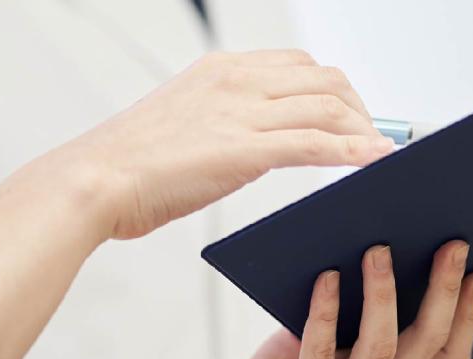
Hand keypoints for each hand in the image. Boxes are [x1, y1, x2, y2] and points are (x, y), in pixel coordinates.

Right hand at [36, 49, 392, 239]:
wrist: (95, 179)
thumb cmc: (135, 160)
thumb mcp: (190, 119)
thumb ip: (232, 119)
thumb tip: (270, 138)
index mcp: (224, 69)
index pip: (300, 66)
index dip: (335, 90)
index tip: (351, 113)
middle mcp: (238, 81)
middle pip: (325, 79)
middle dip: (359, 107)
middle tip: (371, 135)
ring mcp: (242, 112)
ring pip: (328, 107)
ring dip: (363, 130)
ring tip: (377, 152)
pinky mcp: (244, 148)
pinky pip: (315, 143)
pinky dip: (353, 150)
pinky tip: (374, 158)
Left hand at [240, 240, 472, 358]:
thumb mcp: (340, 338)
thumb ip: (363, 310)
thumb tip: (385, 245)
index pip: (448, 353)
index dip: (468, 314)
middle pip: (427, 343)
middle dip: (443, 290)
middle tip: (451, 246)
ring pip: (382, 346)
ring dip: (383, 293)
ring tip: (379, 250)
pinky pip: (320, 353)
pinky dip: (325, 311)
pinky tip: (326, 277)